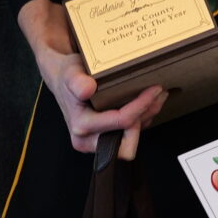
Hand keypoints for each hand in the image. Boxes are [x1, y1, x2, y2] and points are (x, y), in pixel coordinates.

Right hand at [19, 0, 163, 160]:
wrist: (62, 79)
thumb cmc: (67, 75)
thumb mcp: (70, 73)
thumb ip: (76, 81)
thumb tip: (87, 89)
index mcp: (82, 127)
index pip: (120, 122)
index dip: (141, 106)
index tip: (154, 89)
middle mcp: (89, 140)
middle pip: (128, 144)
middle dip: (144, 119)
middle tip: (155, 96)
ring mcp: (99, 141)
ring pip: (132, 141)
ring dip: (146, 118)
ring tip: (156, 94)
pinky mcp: (107, 138)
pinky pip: (131, 135)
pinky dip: (141, 118)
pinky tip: (146, 100)